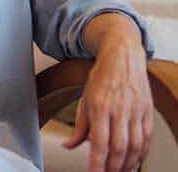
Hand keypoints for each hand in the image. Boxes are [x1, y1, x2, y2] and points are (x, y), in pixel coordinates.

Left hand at [63, 42, 152, 171]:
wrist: (122, 56)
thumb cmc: (101, 77)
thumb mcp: (84, 99)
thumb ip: (79, 126)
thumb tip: (69, 145)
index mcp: (100, 106)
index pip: (99, 142)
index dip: (98, 163)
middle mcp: (119, 109)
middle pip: (119, 147)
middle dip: (113, 168)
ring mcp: (136, 111)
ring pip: (135, 146)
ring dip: (128, 164)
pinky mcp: (147, 111)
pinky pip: (146, 138)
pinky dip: (141, 153)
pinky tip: (134, 161)